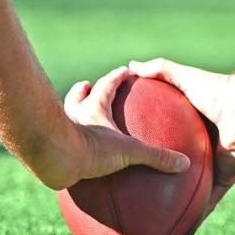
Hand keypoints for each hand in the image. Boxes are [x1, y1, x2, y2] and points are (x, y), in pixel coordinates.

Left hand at [58, 66, 189, 186]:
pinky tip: (67, 155)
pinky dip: (63, 142)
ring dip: (70, 112)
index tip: (125, 70)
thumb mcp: (128, 152)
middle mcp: (75, 114)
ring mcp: (60, 128)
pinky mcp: (51, 146)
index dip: (117, 77)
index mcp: (94, 107)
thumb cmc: (90, 148)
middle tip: (88, 85)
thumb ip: (156, 157)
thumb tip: (184, 164)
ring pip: (64, 114)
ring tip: (75, 114)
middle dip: (85, 89)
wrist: (54, 160)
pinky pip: (58, 141)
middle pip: (78, 95)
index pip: (108, 85)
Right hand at [128, 58, 234, 213]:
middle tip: (142, 195)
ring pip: (197, 191)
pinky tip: (184, 228)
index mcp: (196, 129)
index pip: (172, 143)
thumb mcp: (180, 77)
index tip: (137, 160)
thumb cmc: (215, 90)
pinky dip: (200, 214)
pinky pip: (211, 200)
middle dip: (167, 182)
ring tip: (160, 222)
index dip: (156, 152)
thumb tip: (130, 65)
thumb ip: (158, 70)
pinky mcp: (227, 176)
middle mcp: (206, 149)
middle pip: (182, 170)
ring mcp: (218, 164)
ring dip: (184, 206)